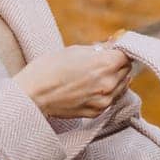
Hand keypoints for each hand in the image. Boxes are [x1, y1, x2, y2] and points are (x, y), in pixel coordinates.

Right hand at [13, 39, 133, 118]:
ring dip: (114, 78)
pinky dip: (105, 92)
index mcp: (106, 64)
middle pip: (126, 70)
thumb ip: (98, 49)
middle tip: (102, 61)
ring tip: (95, 75)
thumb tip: (111, 47)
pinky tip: (90, 87)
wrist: (32, 95)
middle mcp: (109, 83)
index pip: (127, 55)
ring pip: (121, 86)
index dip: (120, 50)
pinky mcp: (96, 112)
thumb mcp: (75, 50)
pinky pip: (110, 99)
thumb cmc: (49, 68)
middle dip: (117, 64)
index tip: (113, 49)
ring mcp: (104, 100)